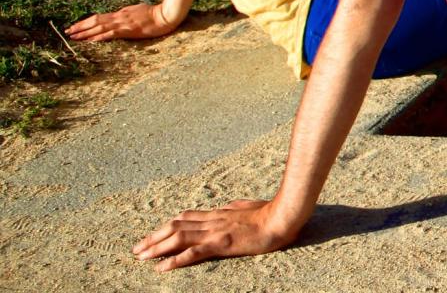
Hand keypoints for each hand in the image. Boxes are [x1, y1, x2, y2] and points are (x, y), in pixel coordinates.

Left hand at [66, 2, 178, 41]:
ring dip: (85, 32)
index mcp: (120, 13)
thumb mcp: (138, 10)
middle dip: (80, 27)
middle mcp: (119, 17)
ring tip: (73, 37)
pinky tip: (90, 41)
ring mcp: (123, 23)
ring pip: (99, 27)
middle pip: (95, 21)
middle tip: (67, 32)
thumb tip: (119, 17)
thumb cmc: (155, 13)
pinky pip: (110, 34)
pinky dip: (98, 37)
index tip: (75, 26)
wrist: (166, 15)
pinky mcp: (128, 30)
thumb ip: (127, 14)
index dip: (86, 22)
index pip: (99, 17)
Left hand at [133, 198, 298, 271]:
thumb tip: (229, 206)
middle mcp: (212, 221)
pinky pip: (193, 253)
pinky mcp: (221, 244)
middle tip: (136, 249)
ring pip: (178, 238)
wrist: (281, 217)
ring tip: (141, 256)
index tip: (153, 234)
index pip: (185, 218)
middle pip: (175, 227)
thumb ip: (235, 208)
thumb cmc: (270, 212)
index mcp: (218, 214)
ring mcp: (215, 232)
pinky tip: (162, 268)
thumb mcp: (248, 206)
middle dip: (153, 237)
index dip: (166, 226)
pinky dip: (175, 260)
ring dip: (157, 248)